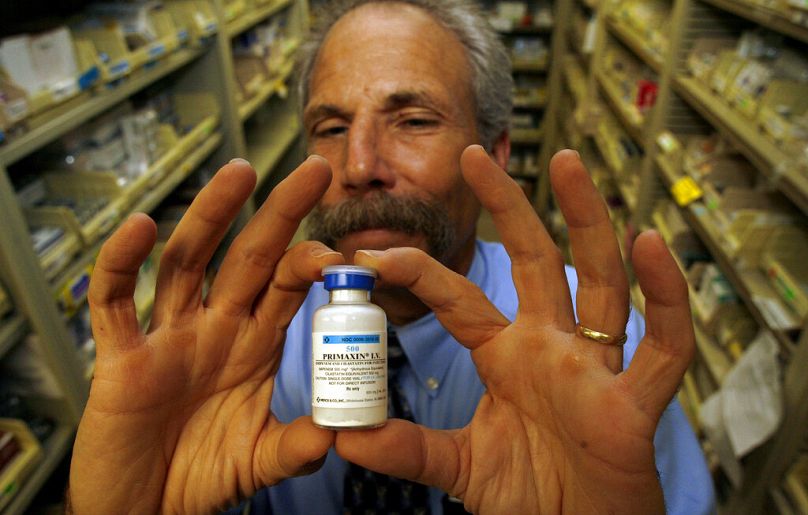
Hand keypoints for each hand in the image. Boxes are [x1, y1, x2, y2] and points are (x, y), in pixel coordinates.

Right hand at [70, 157, 343, 512]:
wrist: (144, 510)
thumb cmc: (201, 478)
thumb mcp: (258, 461)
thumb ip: (296, 448)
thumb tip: (335, 433)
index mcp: (253, 346)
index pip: (286, 287)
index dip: (310, 263)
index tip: (341, 253)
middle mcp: (214, 329)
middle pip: (248, 257)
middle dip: (280, 213)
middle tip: (316, 168)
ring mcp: (167, 337)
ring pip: (188, 262)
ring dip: (211, 215)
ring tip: (241, 170)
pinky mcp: (121, 357)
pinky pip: (116, 302)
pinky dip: (123, 264)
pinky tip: (141, 228)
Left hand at [338, 146, 693, 513]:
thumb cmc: (530, 498)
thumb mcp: (460, 467)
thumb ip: (408, 449)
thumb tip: (347, 437)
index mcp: (507, 357)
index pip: (461, 300)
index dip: (420, 274)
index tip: (373, 253)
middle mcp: (551, 349)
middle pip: (532, 262)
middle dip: (509, 207)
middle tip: (474, 155)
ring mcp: (594, 369)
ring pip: (598, 282)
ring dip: (587, 221)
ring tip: (566, 162)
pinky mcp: (635, 404)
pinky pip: (661, 345)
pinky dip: (663, 299)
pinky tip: (652, 245)